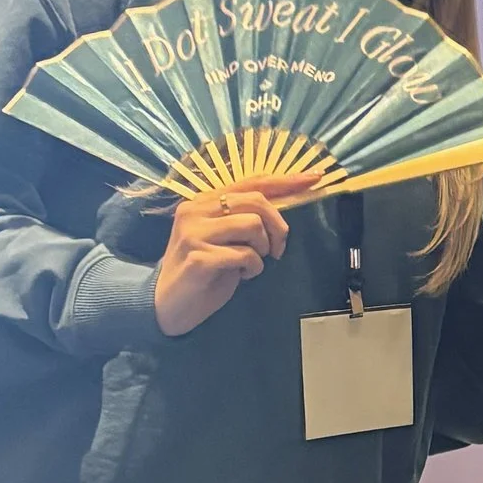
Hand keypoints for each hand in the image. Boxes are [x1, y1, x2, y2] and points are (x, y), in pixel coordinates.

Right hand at [153, 176, 319, 337]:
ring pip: (253, 226)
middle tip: (277, 250)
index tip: (315, 178)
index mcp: (204, 200)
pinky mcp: (198, 257)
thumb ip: (245, 218)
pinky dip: (252, 268)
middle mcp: (196, 210)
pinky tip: (241, 275)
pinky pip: (245, 256)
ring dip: (262, 250)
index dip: (285, 180)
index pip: (251, 182)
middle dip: (278, 227)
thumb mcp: (225, 237)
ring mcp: (194, 232)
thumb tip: (284, 204)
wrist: (167, 305)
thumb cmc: (202, 270)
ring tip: (251, 264)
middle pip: (257, 201)